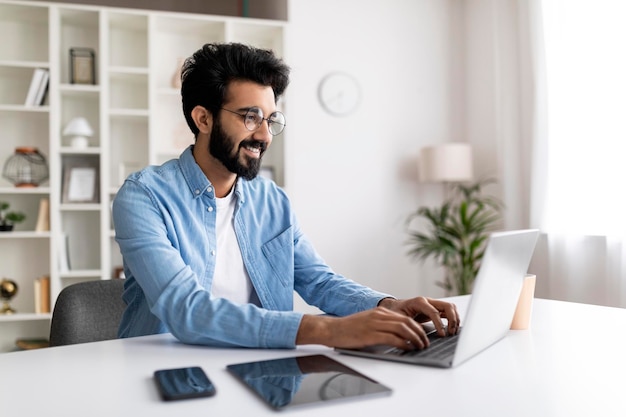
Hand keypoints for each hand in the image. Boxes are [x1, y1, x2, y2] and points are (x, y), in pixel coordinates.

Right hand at [297, 307, 435, 350]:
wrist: (331, 329)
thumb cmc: (347, 330)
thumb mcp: (367, 324)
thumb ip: (381, 328)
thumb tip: (396, 338)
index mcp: (379, 312)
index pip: (404, 317)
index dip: (416, 327)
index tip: (422, 336)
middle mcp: (379, 315)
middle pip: (407, 321)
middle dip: (420, 333)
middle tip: (425, 343)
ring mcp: (375, 323)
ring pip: (403, 328)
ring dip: (415, 338)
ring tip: (420, 347)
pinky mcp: (371, 334)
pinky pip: (393, 338)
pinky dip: (404, 344)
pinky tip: (408, 349)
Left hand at [378, 296, 459, 336]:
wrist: (394, 307)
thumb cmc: (395, 312)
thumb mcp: (399, 318)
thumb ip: (407, 325)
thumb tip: (416, 336)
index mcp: (418, 302)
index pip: (434, 312)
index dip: (440, 324)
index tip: (442, 335)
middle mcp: (428, 301)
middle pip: (447, 306)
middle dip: (452, 320)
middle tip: (451, 333)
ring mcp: (433, 304)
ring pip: (450, 307)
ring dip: (455, 319)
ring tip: (453, 332)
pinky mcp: (435, 309)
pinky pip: (448, 311)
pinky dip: (453, 319)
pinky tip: (452, 329)